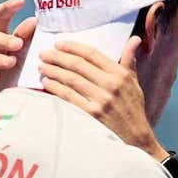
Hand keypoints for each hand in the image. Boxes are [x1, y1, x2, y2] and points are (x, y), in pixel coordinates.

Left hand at [39, 39, 165, 158]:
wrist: (135, 138)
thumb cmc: (133, 109)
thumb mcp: (134, 83)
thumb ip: (130, 60)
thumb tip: (134, 39)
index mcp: (120, 74)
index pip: (92, 54)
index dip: (73, 47)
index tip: (59, 44)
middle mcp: (110, 84)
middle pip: (78, 64)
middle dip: (57, 57)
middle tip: (44, 54)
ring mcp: (100, 99)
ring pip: (70, 79)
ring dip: (53, 71)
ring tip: (42, 66)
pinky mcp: (91, 114)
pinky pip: (68, 96)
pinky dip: (55, 88)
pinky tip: (46, 83)